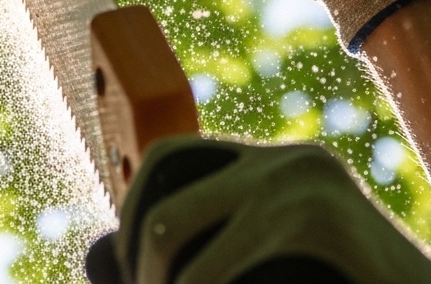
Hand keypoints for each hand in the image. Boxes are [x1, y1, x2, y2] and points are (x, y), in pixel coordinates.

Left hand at [85, 136, 430, 283]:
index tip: (129, 269)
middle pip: (160, 206)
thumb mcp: (289, 264)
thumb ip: (233, 247)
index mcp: (285, 167)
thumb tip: (115, 255)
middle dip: (138, 268)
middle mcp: (291, 163)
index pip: (170, 158)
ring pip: (171, 237)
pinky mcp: (315, 224)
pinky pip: (210, 274)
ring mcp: (304, 189)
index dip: (130, 211)